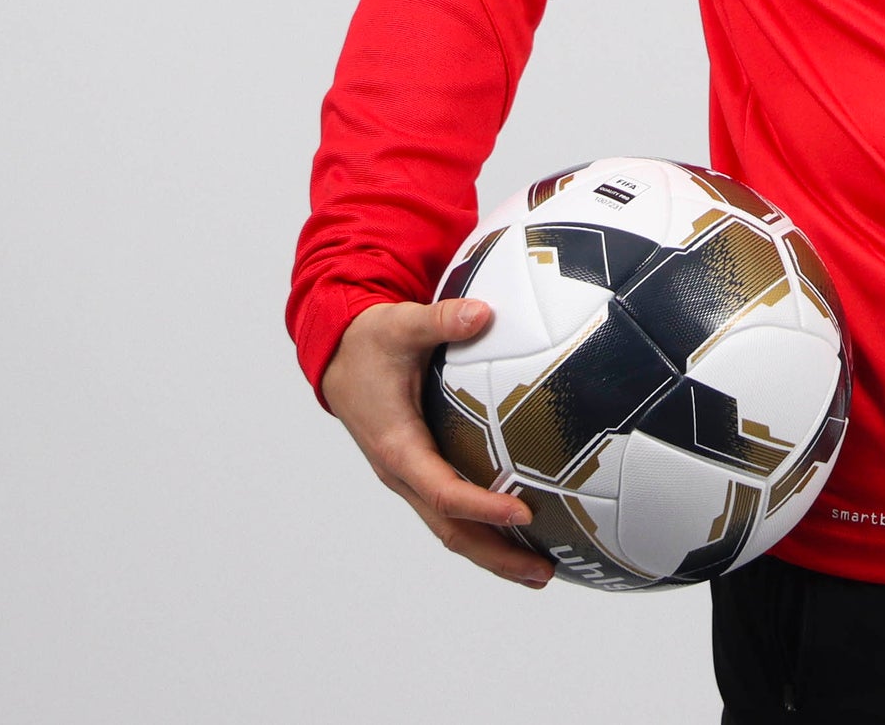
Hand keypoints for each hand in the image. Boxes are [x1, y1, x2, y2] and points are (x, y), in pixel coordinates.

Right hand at [321, 297, 550, 588]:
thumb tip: (483, 312)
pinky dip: (485, 527)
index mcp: (398, 446)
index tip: (525, 514)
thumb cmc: (371, 342)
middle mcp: (404, 472)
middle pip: (451, 529)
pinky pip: (454, 510)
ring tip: (544, 570)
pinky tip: (523, 531)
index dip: (483, 506)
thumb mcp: (401, 325)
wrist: (339, 356)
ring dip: (494, 552)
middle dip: (496, 556)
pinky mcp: (421, 470)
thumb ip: (442, 320)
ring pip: (452, 528)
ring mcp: (412, 477)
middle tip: (545, 572)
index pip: (443, 491)